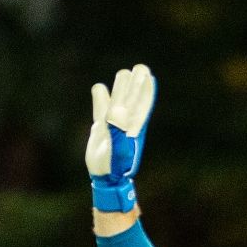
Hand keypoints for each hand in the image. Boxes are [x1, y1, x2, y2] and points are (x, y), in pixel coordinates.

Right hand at [85, 63, 155, 212]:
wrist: (106, 178)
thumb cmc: (116, 166)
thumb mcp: (119, 148)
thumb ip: (118, 129)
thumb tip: (117, 111)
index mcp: (134, 124)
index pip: (141, 101)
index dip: (145, 87)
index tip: (147, 74)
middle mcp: (125, 121)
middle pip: (131, 96)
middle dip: (134, 83)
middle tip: (139, 68)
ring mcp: (113, 123)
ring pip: (117, 99)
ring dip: (120, 87)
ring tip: (123, 74)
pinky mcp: (100, 127)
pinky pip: (100, 107)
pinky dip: (99, 97)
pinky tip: (99, 89)